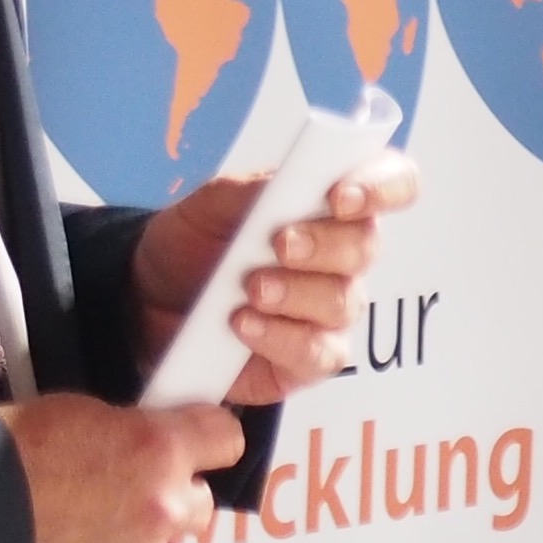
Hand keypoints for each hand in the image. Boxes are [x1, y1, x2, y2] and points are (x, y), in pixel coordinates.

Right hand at [6, 394, 243, 542]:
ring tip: (93, 535)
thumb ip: (123, 430)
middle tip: (123, 492)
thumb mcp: (68, 412)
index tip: (197, 443)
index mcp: (156, 451)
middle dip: (169, 499)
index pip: (226, 439)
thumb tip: (138, 440)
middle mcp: (159, 513)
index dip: (206, 440)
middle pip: (200, 507)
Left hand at [130, 151, 423, 403]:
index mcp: (332, 204)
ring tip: (250, 289)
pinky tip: (242, 324)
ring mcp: (331, 311)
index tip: (341, 196)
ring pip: (343, 301)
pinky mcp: (311, 359)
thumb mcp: (208, 204)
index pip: (392, 184)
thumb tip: (284, 183)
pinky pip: (318, 353)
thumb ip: (249, 190)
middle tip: (279, 243)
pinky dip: (279, 337)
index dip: (381, 186)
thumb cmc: (193, 244)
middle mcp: (343, 257)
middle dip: (323, 243)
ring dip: (295, 292)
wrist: (150, 299)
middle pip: (367, 246)